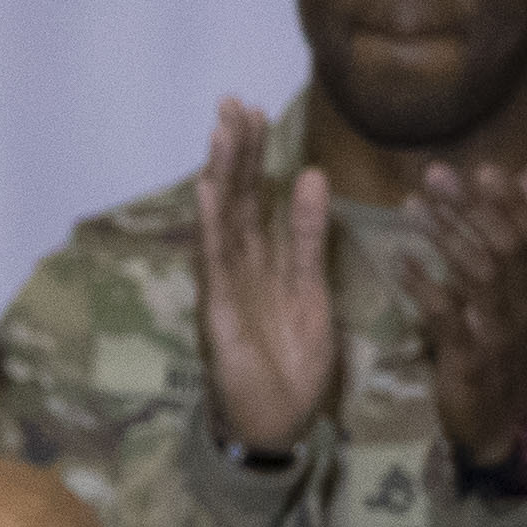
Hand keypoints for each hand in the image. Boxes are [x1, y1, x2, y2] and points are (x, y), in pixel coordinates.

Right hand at [190, 98, 341, 458]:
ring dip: (223, 174)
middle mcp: (240, 267)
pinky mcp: (219, 312)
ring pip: (225, 221)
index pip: (258, 197)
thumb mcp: (315, 290)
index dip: (256, 155)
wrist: (278, 424)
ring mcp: (226, 288)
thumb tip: (313, 178)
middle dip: (235, 150)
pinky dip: (213, 226)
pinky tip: (212, 190)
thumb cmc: (293, 364)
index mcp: (265, 261)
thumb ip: (312, 238)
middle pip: (237, 198)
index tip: (256, 112)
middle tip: (234, 102)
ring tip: (224, 129)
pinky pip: (217, 263)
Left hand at [404, 134, 526, 470]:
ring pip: (479, 274)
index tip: (482, 167)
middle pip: (506, 245)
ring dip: (445, 236)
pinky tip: (400, 261)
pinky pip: (447, 316)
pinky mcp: (470, 359)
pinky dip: (423, 285)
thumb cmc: (508, 347)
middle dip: (471, 207)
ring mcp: (500, 332)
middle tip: (434, 173)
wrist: (502, 424)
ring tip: (411, 207)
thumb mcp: (526, 288)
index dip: (513, 200)